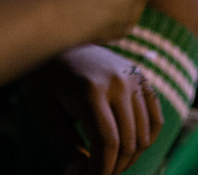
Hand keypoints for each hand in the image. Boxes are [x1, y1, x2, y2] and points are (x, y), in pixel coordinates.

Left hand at [24, 44, 163, 174]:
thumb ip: (65, 145)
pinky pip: (154, 120)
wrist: (54, 37)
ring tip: (104, 162)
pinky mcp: (141, 78)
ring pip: (144, 136)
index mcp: (91, 89)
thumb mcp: (43, 112)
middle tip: (91, 174)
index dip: (100, 170)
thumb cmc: (43, 77)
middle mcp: (118, 82)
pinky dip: (144, 140)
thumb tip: (84, 171)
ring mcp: (133, 78)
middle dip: (112, 168)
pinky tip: (123, 148)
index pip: (107, 143)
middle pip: (128, 143)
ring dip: (127, 158)